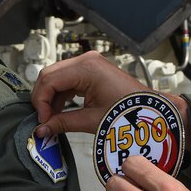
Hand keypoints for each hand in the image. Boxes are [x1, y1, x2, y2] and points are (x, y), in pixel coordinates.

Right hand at [32, 51, 187, 137]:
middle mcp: (86, 60)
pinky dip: (61, 95)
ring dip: (51, 97)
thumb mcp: (92, 120)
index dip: (41, 102)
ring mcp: (89, 63)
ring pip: (56, 77)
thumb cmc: (128, 111)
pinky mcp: (91, 70)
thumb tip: (42, 130)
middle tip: (44, 120)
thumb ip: (63, 123)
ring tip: (53, 119)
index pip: (49, 80)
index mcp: (86, 68)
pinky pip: (67, 79)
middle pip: (49, 75)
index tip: (42, 121)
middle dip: (43, 98)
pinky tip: (61, 111)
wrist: (149, 108)